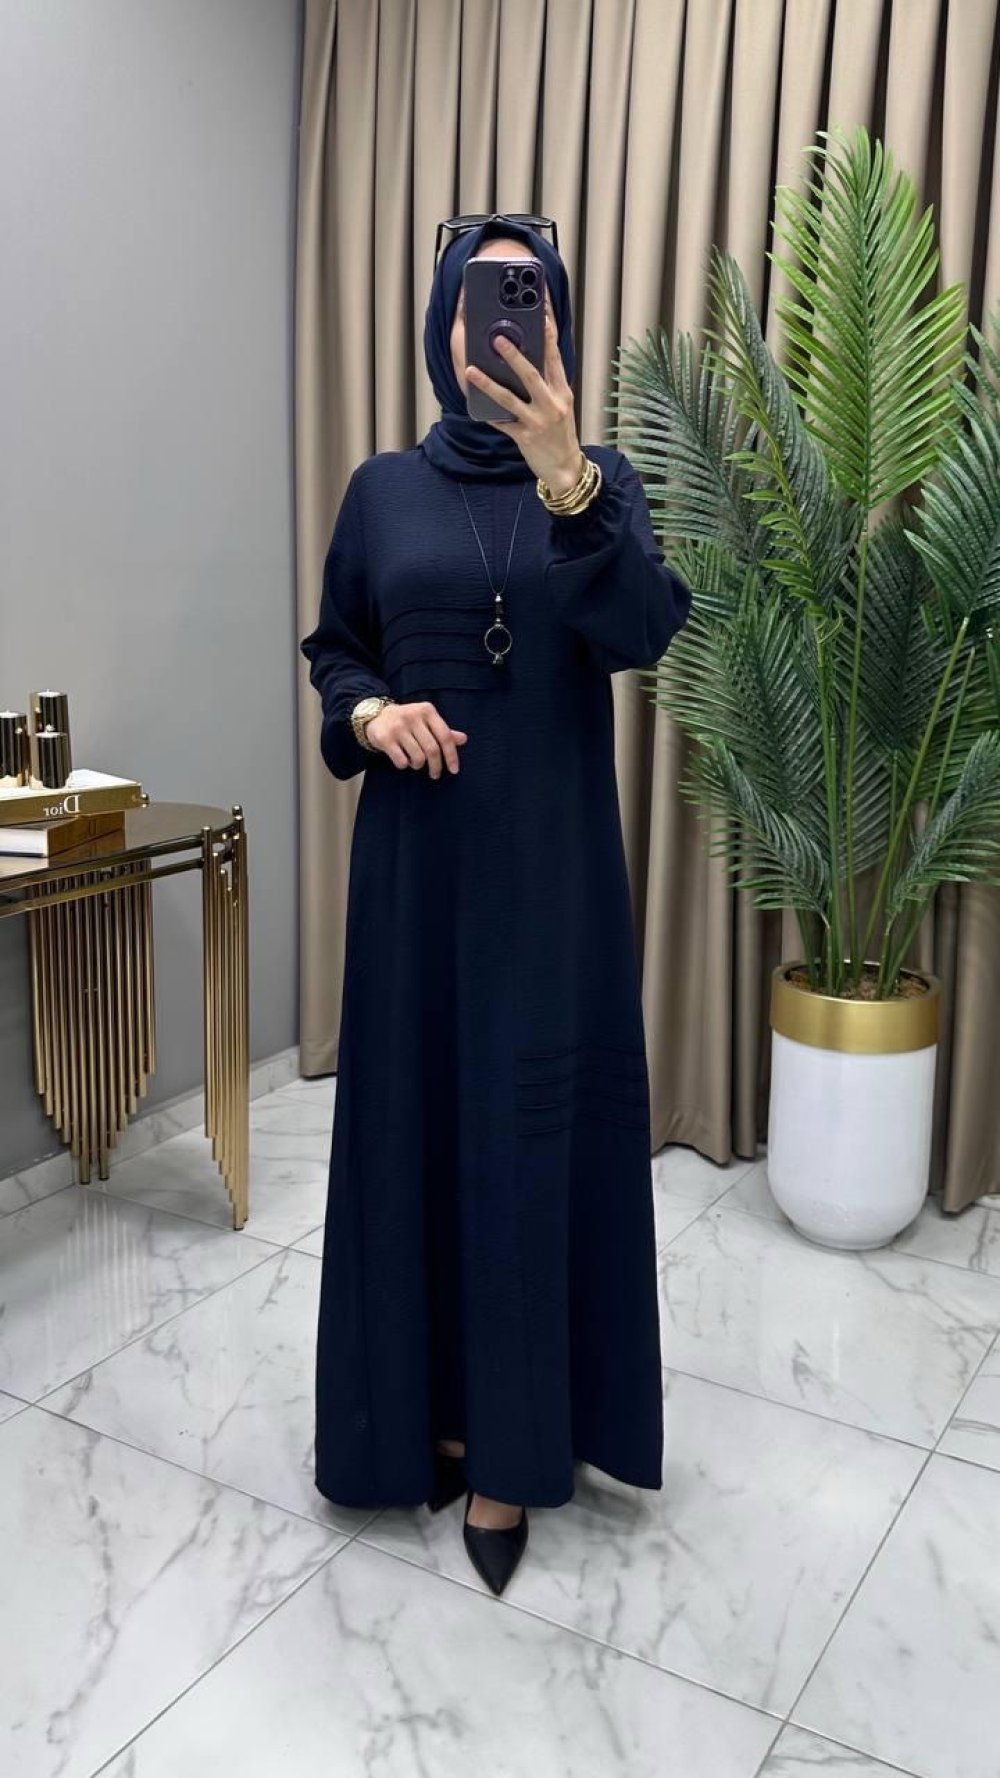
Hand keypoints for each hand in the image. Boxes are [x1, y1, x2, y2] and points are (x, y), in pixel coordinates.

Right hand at [365, 700, 467, 777]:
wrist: (376, 715)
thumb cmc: (408, 721)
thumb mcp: (426, 721)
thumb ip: (443, 731)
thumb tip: (464, 739)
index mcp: (427, 711)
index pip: (445, 736)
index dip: (452, 755)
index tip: (454, 770)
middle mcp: (413, 716)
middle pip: (432, 749)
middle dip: (436, 766)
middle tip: (435, 774)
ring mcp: (398, 727)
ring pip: (417, 757)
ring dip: (418, 765)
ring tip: (415, 762)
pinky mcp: (385, 738)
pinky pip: (401, 761)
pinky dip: (405, 765)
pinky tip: (403, 759)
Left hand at [465, 312, 584, 495]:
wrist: (565, 469)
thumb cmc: (561, 434)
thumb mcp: (561, 406)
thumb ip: (548, 386)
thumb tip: (527, 363)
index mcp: (562, 392)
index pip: (555, 358)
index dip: (548, 335)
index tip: (541, 315)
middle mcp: (552, 405)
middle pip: (531, 374)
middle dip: (513, 355)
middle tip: (498, 338)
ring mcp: (538, 421)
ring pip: (510, 398)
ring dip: (488, 383)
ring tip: (471, 370)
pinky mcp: (525, 437)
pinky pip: (502, 423)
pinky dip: (489, 414)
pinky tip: (475, 406)